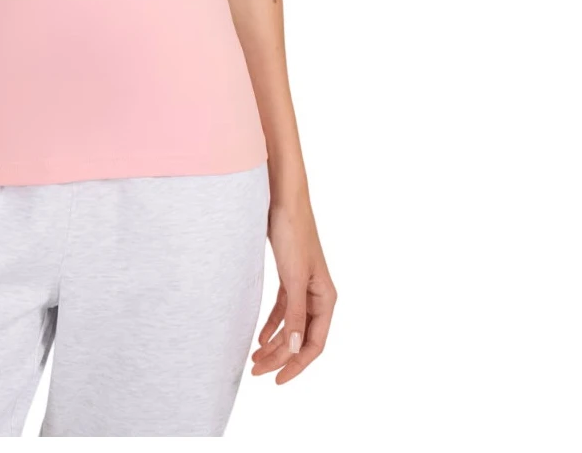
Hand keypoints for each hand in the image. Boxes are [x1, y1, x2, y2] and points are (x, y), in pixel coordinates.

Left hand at [251, 193, 335, 383]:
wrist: (283, 200)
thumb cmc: (293, 234)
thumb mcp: (293, 277)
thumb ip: (295, 313)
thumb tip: (296, 348)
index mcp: (326, 298)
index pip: (315, 344)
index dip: (297, 365)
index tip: (277, 380)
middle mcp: (318, 296)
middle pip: (301, 338)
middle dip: (280, 357)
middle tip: (256, 372)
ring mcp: (304, 287)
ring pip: (291, 326)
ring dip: (274, 344)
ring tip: (254, 360)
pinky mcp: (289, 277)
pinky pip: (283, 310)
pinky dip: (272, 325)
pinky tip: (260, 338)